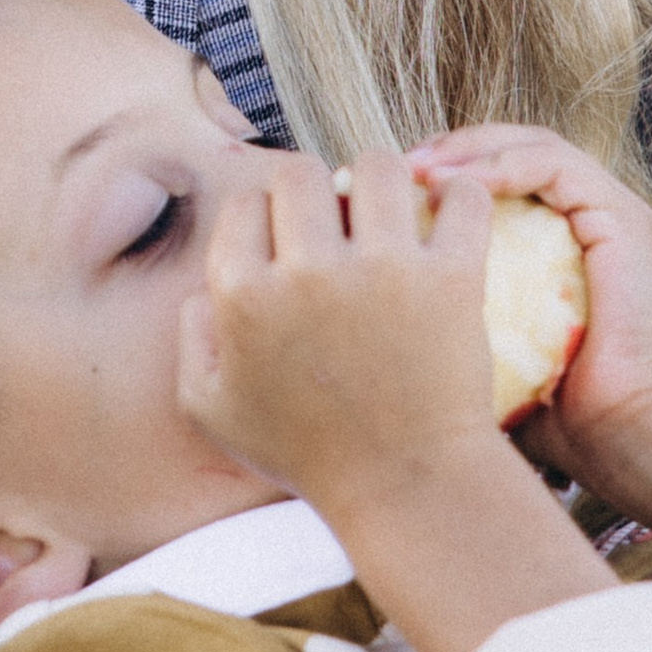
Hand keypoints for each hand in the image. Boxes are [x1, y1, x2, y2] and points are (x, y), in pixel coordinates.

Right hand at [176, 145, 502, 524]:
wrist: (404, 486)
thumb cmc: (307, 453)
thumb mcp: (212, 410)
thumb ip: (192, 338)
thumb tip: (207, 284)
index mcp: (244, 298)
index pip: (246, 202)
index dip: (265, 214)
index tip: (288, 236)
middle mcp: (308, 273)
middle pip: (301, 170)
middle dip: (314, 186)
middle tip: (335, 218)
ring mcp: (383, 271)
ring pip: (376, 165)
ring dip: (379, 180)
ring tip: (389, 209)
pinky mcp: (449, 279)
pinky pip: (460, 199)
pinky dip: (458, 194)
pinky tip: (446, 211)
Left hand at [404, 123, 651, 502]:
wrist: (620, 440)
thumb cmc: (548, 416)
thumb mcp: (472, 353)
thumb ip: (431, 320)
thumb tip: (347, 310)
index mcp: (547, 240)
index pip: (484, 177)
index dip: (429, 173)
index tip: (372, 192)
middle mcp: (578, 218)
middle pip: (503, 148)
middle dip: (443, 151)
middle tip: (388, 167)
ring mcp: (605, 212)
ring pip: (528, 144)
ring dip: (467, 151)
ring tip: (416, 170)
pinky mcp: (623, 217)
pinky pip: (555, 165)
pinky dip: (502, 166)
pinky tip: (456, 187)